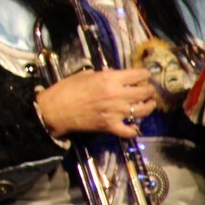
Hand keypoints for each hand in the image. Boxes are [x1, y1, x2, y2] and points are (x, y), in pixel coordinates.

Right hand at [34, 68, 155, 138]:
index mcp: (110, 79)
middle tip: (149, 89)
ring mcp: (116, 112)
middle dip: (149, 89)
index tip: (146, 74)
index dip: (144, 74)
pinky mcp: (111, 126)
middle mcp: (117, 95)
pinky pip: (129, 131)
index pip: (137, 75)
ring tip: (150, 104)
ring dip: (149, 106)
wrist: (55, 110)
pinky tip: (135, 126)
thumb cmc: (67, 89)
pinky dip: (134, 129)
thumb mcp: (85, 75)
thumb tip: (113, 75)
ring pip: (142, 110)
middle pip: (144, 92)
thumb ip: (103, 75)